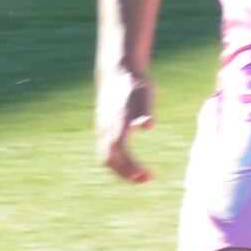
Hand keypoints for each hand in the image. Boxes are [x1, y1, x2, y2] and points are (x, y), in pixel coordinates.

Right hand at [95, 64, 156, 183]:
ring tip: (142, 175)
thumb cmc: (134, 84)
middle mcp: (106, 129)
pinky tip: (133, 162)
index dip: (129, 166)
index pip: (118, 151)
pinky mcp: (104, 129)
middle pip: (109, 159)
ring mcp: (103, 129)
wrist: (117, 71)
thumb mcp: (145, 95)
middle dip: (126, 173)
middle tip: (147, 179)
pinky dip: (119, 162)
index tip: (143, 175)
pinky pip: (107, 151)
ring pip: (106, 157)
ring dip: (122, 170)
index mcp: (116, 123)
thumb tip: (148, 125)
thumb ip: (145, 111)